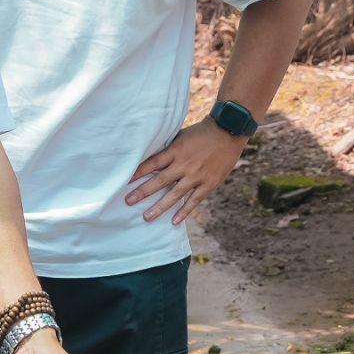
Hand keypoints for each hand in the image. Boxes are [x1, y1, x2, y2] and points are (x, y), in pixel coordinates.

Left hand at [124, 118, 248, 224]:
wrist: (228, 131)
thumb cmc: (202, 132)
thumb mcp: (181, 136)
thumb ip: (168, 148)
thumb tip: (150, 157)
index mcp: (176, 151)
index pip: (152, 163)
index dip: (138, 173)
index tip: (125, 182)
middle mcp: (184, 165)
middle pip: (160, 181)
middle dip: (143, 192)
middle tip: (128, 202)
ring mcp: (197, 176)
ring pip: (175, 194)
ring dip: (160, 207)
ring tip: (147, 217)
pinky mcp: (209, 183)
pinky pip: (194, 200)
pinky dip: (184, 211)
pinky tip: (174, 221)